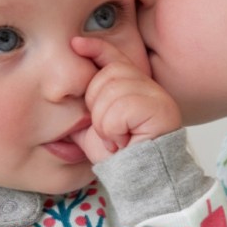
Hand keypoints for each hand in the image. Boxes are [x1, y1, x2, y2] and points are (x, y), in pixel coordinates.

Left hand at [70, 35, 181, 162]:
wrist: (136, 182)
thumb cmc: (117, 158)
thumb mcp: (93, 127)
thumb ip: (84, 106)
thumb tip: (65, 88)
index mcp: (135, 88)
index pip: (115, 57)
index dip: (95, 48)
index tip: (75, 44)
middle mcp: (151, 88)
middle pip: (109, 73)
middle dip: (96, 104)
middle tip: (108, 131)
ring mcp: (159, 97)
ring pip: (113, 90)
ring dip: (104, 121)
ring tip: (115, 139)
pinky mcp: (162, 110)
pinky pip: (121, 108)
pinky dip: (113, 129)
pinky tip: (121, 142)